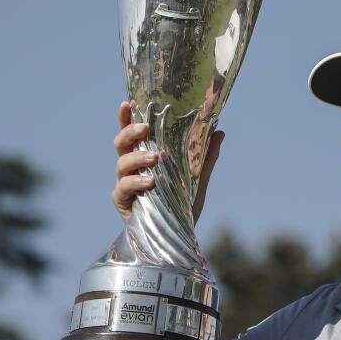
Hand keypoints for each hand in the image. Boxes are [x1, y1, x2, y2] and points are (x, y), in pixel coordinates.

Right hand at [111, 100, 224, 222]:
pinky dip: (136, 183)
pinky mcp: (122, 202)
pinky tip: (150, 182)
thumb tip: (219, 132)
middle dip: (129, 132)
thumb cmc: (181, 207)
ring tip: (155, 158)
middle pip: (120, 143)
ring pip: (121, 163)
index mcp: (143, 158)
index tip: (128, 101)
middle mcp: (130, 168)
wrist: (178, 237)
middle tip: (145, 128)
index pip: (132, 134)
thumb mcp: (198, 180)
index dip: (126, 118)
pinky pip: (123, 188)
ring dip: (137, 157)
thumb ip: (205, 157)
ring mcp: (123, 184)